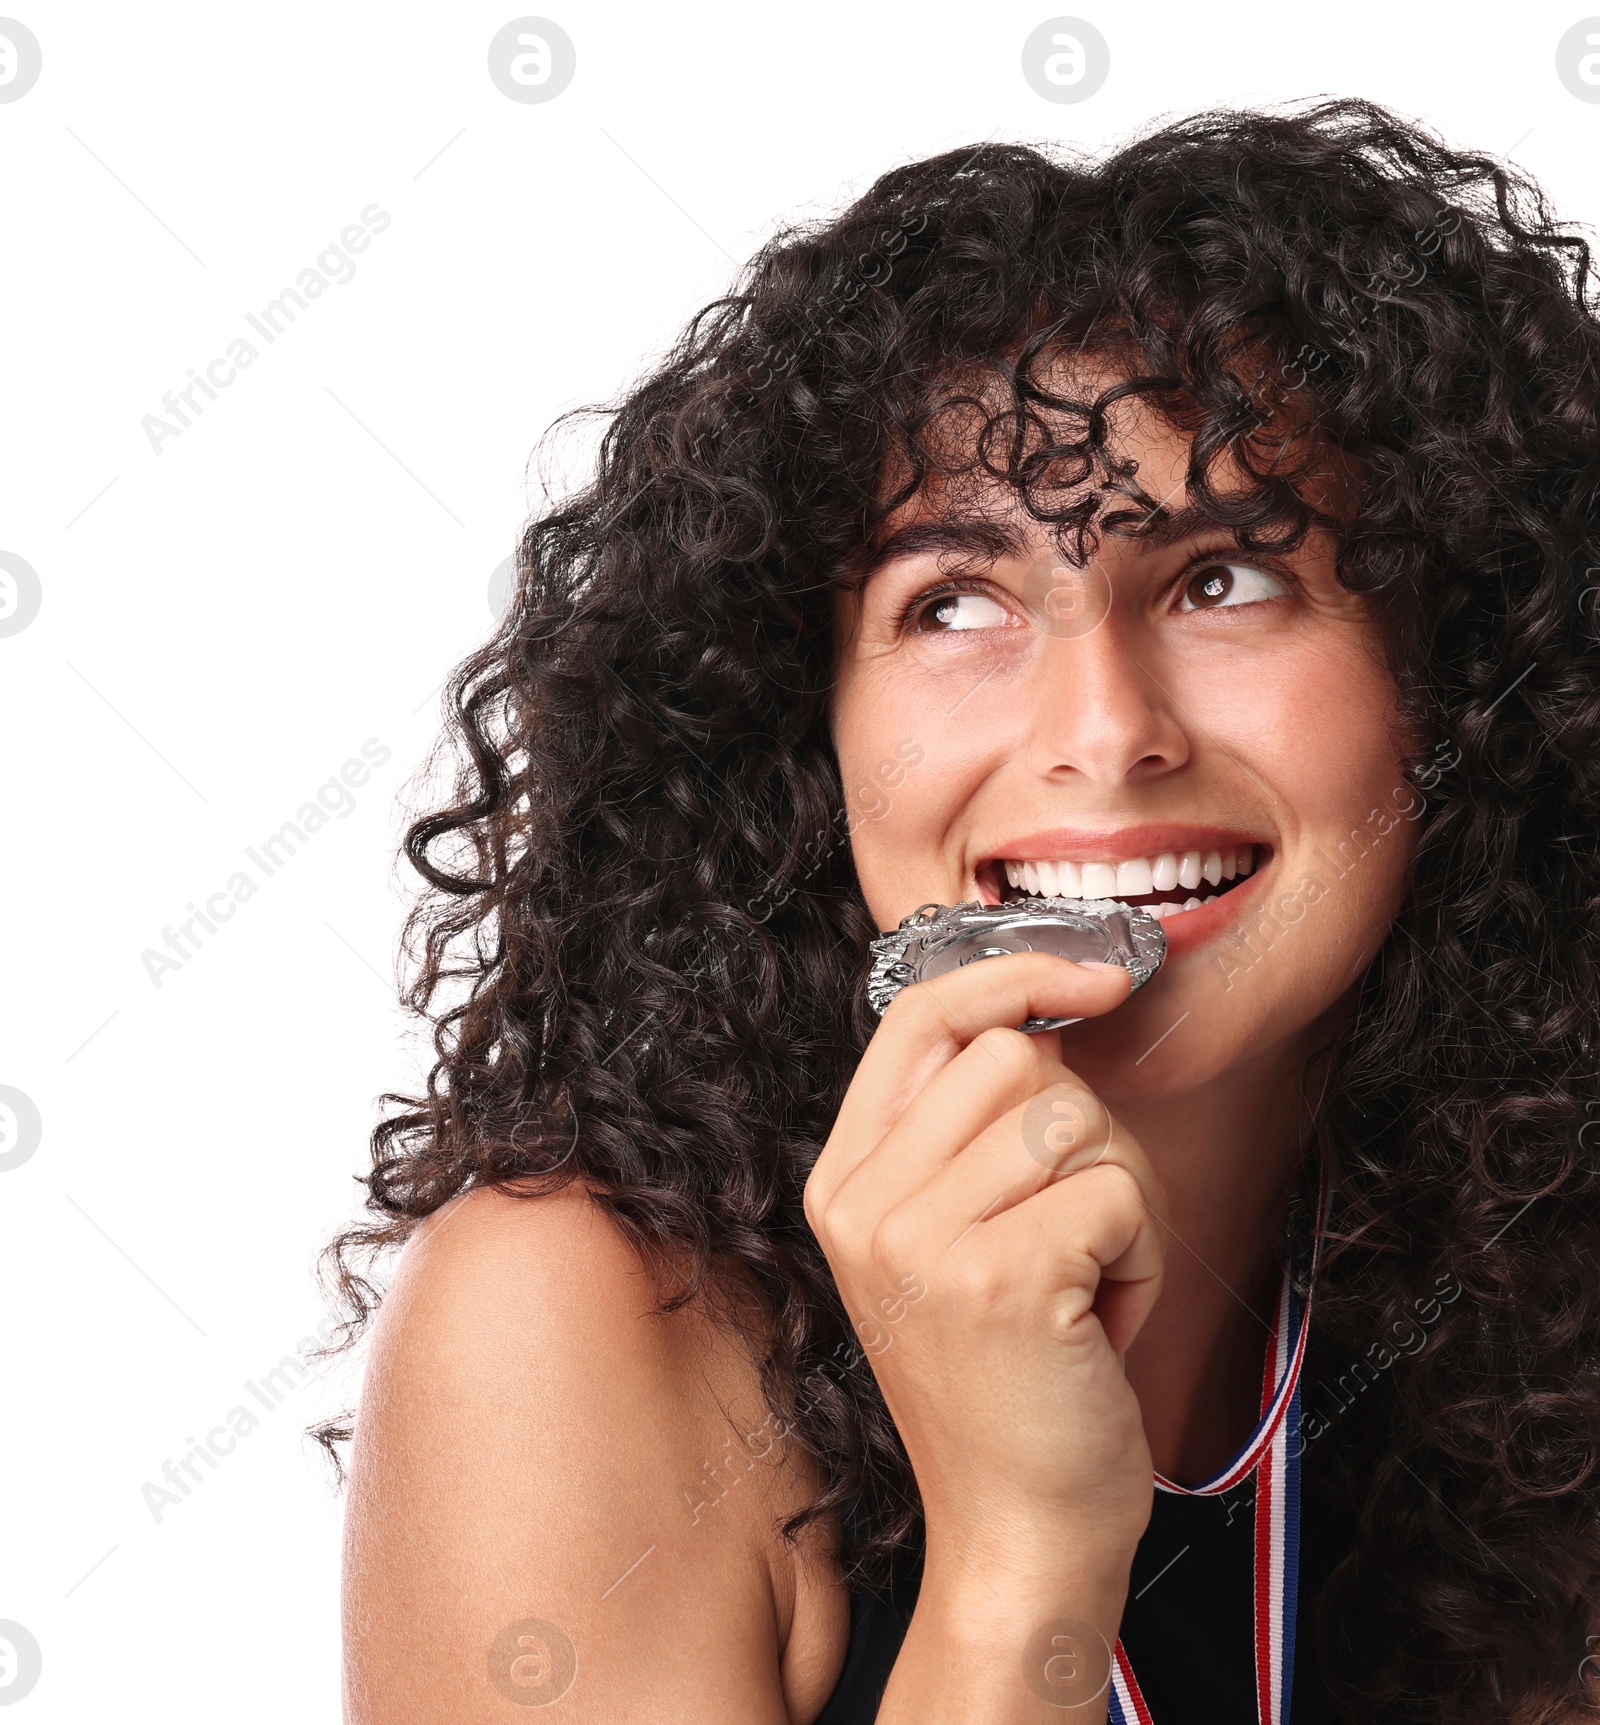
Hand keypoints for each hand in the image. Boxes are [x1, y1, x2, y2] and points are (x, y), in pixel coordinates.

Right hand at [804, 951, 1168, 1586]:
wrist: (1018, 1537)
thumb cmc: (1006, 1384)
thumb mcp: (946, 1245)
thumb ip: (964, 1134)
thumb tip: (1047, 1016)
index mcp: (844, 1183)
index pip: (921, 1015)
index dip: (1013, 976)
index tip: (1095, 974)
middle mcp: (865, 1203)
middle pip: (1021, 1058)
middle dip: (1086, 1139)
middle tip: (1074, 1236)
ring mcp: (921, 1239)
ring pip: (1078, 1119)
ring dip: (1119, 1201)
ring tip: (1085, 1284)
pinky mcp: (999, 1277)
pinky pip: (1119, 1193)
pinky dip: (1143, 1258)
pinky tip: (1101, 1323)